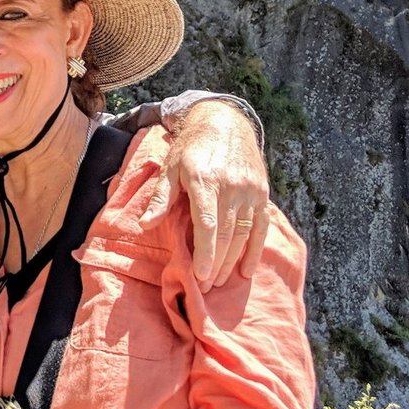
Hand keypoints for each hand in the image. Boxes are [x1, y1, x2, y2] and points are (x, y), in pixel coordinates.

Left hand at [147, 97, 269, 288]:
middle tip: (207, 286)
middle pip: (226, 234)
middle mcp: (231, 186)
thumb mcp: (171, 167)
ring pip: (243, 233)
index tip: (201, 276)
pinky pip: (261, 226)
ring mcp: (250, 190)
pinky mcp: (262, 192)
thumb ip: (161, 198)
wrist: (224, 122)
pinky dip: (255, 250)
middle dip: (217, 264)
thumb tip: (146, 225)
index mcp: (205, 180)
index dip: (206, 252)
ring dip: (233, 261)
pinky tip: (247, 269)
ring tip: (222, 281)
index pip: (208, 224)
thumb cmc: (191, 147)